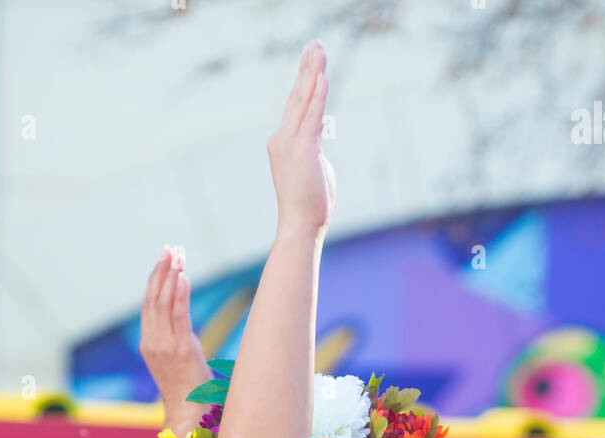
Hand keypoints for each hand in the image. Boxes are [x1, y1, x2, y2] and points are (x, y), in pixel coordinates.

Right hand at [139, 246, 210, 433]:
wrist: (189, 413)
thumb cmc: (188, 390)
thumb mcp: (177, 360)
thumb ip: (176, 338)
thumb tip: (183, 320)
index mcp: (148, 344)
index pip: (149, 305)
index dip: (155, 280)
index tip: (163, 260)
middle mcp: (152, 342)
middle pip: (153, 299)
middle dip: (161, 271)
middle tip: (169, 249)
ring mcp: (164, 346)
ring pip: (163, 303)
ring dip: (170, 276)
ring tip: (177, 255)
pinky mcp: (180, 350)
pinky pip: (178, 316)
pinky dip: (179, 294)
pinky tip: (183, 277)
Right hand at [267, 40, 334, 237]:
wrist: (300, 226)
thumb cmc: (309, 205)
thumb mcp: (314, 168)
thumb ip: (316, 147)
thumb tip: (321, 134)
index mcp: (283, 142)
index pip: (295, 106)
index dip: (303, 82)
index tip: (310, 61)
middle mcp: (281, 138)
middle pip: (296, 96)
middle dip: (306, 68)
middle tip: (314, 44)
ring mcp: (289, 143)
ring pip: (303, 100)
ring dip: (312, 72)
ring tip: (318, 49)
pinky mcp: (302, 150)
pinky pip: (312, 116)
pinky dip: (318, 96)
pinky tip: (322, 76)